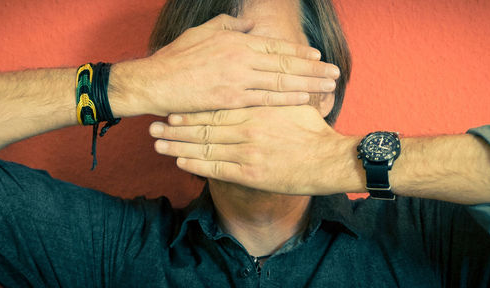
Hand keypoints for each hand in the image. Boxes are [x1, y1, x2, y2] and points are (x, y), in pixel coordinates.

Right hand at [108, 14, 340, 116]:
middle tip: (334, 73)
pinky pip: (265, 100)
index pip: (275, 46)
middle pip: (285, 64)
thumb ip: (229, 26)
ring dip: (308, 85)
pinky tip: (305, 100)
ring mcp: (237, 80)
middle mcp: (241, 58)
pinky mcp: (231, 100)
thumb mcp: (202, 33)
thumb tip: (250, 24)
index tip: (317, 57)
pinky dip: (287, 100)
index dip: (298, 52)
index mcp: (235, 40)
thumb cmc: (176, 57)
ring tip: (328, 87)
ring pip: (280, 82)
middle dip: (312, 69)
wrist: (155, 82)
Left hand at [148, 106, 359, 194]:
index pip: (215, 109)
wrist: (329, 159)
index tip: (172, 108)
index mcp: (255, 110)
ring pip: (204, 148)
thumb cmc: (312, 131)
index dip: (190, 110)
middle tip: (153, 127)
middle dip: (175, 127)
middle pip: (203, 128)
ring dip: (178, 146)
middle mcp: (246, 129)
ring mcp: (247, 152)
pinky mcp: (251, 174)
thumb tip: (257, 83)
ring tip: (157, 144)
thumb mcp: (291, 104)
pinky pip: (216, 169)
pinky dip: (195, 165)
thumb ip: (270, 95)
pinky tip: (180, 162)